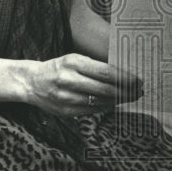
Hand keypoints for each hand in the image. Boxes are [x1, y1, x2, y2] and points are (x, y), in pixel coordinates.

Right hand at [24, 53, 141, 116]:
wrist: (32, 82)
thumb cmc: (58, 68)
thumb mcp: (74, 59)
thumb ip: (95, 66)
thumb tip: (123, 74)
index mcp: (73, 62)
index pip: (105, 72)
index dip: (124, 77)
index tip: (137, 79)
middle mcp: (68, 80)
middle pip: (105, 89)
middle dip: (126, 91)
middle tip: (139, 90)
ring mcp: (66, 98)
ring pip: (100, 102)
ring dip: (119, 101)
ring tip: (131, 97)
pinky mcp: (65, 111)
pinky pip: (92, 110)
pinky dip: (106, 107)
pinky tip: (115, 103)